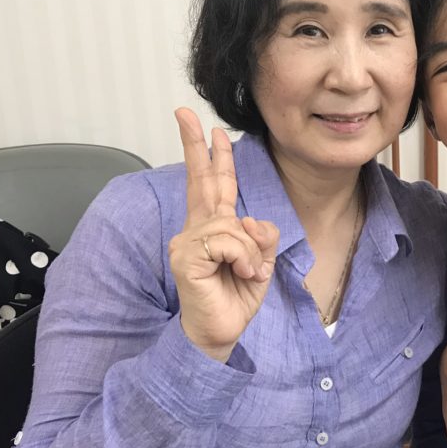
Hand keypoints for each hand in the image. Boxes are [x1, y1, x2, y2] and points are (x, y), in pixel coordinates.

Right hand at [169, 108, 279, 361]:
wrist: (220, 334)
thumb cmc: (235, 299)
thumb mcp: (261, 263)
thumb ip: (262, 238)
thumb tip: (251, 221)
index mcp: (215, 228)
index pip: (214, 185)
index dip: (213, 157)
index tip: (210, 129)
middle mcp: (197, 229)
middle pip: (201, 181)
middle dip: (195, 145)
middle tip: (185, 113)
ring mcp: (188, 241)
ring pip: (234, 225)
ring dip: (251, 253)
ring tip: (248, 274)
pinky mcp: (186, 256)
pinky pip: (229, 242)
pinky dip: (244, 259)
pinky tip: (242, 275)